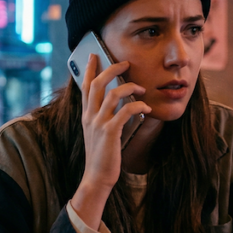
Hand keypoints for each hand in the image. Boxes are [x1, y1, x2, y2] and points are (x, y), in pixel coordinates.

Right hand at [71, 55, 150, 227]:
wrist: (97, 177)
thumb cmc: (102, 155)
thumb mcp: (98, 133)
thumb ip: (103, 117)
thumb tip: (117, 103)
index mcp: (86, 115)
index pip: (85, 86)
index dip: (88, 69)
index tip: (93, 55)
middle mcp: (90, 116)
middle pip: (97, 84)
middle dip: (111, 69)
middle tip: (125, 63)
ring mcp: (99, 124)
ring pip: (112, 95)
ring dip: (129, 87)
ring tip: (142, 88)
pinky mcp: (110, 132)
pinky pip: (125, 111)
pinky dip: (138, 106)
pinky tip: (147, 109)